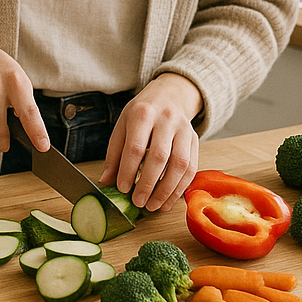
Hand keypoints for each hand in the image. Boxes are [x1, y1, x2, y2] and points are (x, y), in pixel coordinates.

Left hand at [100, 73, 201, 210]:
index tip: (122, 188)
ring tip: (153, 206)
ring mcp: (184, 129)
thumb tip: (106, 181)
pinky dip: (180, 188)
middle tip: (138, 202)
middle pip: (159, 157)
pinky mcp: (195, 140)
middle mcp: (166, 120)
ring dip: (166, 190)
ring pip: (180, 165)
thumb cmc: (141, 113)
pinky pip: (191, 168)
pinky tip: (168, 200)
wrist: (168, 95)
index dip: (128, 170)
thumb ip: (114, 154)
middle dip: (147, 184)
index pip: (136, 146)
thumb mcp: (122, 125)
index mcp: (142, 114)